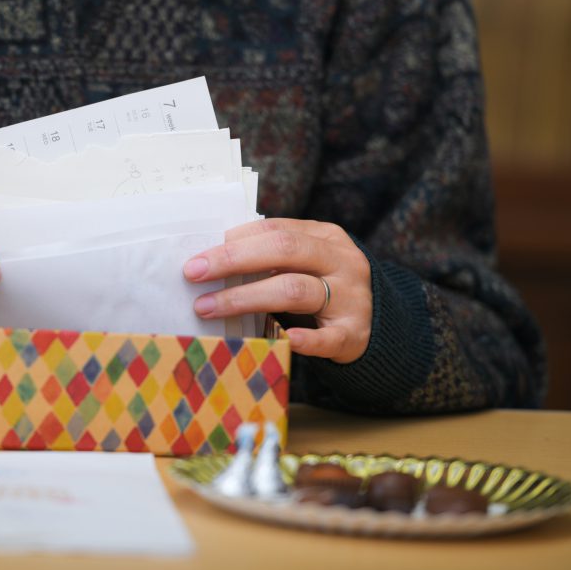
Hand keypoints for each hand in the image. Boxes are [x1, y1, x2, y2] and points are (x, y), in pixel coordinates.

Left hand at [183, 218, 371, 362]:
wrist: (378, 324)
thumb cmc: (323, 288)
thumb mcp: (304, 263)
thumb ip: (269, 257)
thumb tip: (208, 259)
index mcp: (324, 236)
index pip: (274, 230)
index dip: (232, 241)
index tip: (194, 257)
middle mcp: (341, 261)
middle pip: (284, 251)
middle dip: (233, 261)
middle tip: (192, 275)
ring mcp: (352, 297)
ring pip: (295, 290)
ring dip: (245, 298)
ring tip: (207, 308)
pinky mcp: (355, 333)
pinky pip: (329, 337)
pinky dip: (306, 339)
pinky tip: (285, 339)